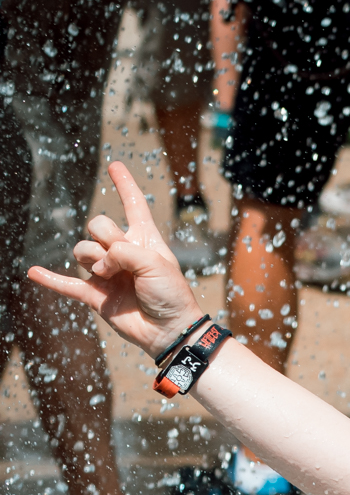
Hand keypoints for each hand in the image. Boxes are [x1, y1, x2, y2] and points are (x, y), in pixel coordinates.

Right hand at [28, 162, 205, 358]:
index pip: (133, 205)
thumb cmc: (171, 295)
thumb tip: (100, 260)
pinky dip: (51, 279)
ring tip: (111, 276)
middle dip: (106, 238)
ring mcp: (107, 272)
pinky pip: (67, 284)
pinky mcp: (95, 295)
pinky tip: (33, 272)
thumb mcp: (156, 265)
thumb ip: (125, 252)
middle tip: (122, 261)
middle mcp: (123, 252)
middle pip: (97, 225)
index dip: (125, 185)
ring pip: (82, 250)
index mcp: (144, 240)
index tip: (115, 165)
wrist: (168, 329)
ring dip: (94, 260)